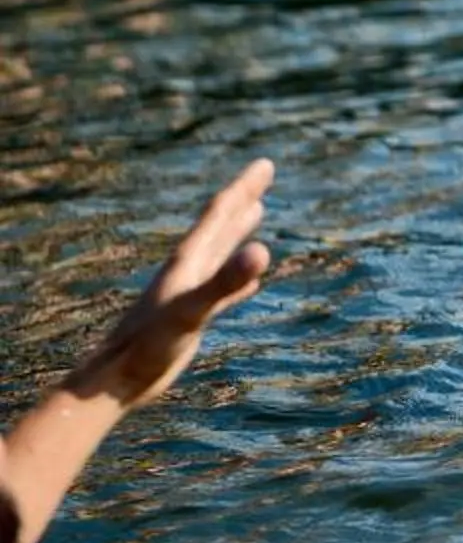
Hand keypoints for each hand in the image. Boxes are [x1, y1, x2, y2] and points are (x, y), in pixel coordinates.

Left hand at [67, 158, 272, 409]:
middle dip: (243, 198)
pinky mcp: (191, 317)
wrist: (117, 379)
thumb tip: (262, 250)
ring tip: (256, 211)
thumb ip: (225, 282)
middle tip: (264, 172)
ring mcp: (190, 292)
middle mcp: (189, 269)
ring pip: (220, 252)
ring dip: (239, 231)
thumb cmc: (149, 344)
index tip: (266, 164)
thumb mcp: (191, 310)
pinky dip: (239, 279)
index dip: (244, 187)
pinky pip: (222, 290)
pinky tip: (251, 283)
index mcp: (188, 259)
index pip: (220, 213)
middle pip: (221, 224)